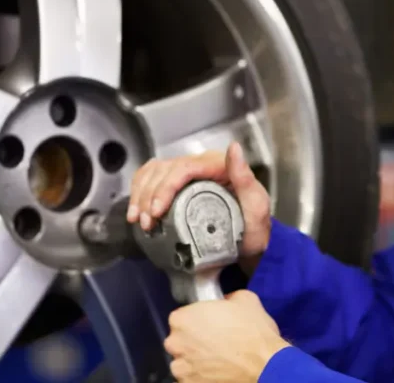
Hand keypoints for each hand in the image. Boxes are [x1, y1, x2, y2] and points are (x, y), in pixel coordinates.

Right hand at [127, 142, 271, 260]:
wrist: (250, 244)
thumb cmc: (254, 227)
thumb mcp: (256, 205)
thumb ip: (245, 178)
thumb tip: (233, 148)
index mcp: (218, 165)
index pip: (183, 168)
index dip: (165, 187)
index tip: (157, 211)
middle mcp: (201, 165)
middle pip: (164, 170)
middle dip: (149, 195)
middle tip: (146, 223)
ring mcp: (188, 174)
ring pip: (153, 172)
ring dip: (140, 194)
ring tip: (137, 219)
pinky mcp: (178, 186)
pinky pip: (152, 179)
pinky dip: (139, 192)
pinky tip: (136, 209)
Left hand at [164, 290, 289, 381]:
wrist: (265, 366)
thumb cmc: (253, 333)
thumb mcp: (245, 299)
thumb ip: (226, 298)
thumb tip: (226, 301)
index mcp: (183, 318)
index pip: (181, 317)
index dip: (198, 320)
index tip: (210, 324)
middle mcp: (176, 344)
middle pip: (180, 341)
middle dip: (194, 342)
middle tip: (216, 342)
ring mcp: (181, 368)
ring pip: (184, 363)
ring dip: (196, 362)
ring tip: (218, 361)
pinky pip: (192, 379)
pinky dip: (202, 378)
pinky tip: (219, 373)